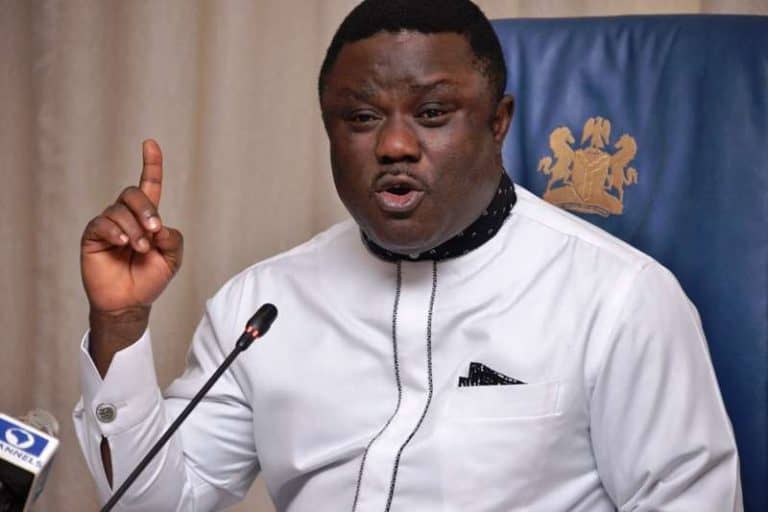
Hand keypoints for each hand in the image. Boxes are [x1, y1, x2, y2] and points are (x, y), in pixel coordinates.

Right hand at [81, 140, 182, 355]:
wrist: (130, 302)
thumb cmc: (150, 279)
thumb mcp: (172, 259)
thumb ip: (173, 239)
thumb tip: (160, 226)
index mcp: (147, 217)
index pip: (148, 184)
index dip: (150, 164)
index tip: (150, 143)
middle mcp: (126, 216)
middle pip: (133, 193)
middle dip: (147, 209)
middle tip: (155, 231)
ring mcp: (108, 224)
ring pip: (120, 210)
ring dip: (135, 229)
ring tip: (140, 249)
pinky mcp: (93, 236)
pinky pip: (102, 223)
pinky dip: (116, 231)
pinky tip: (123, 244)